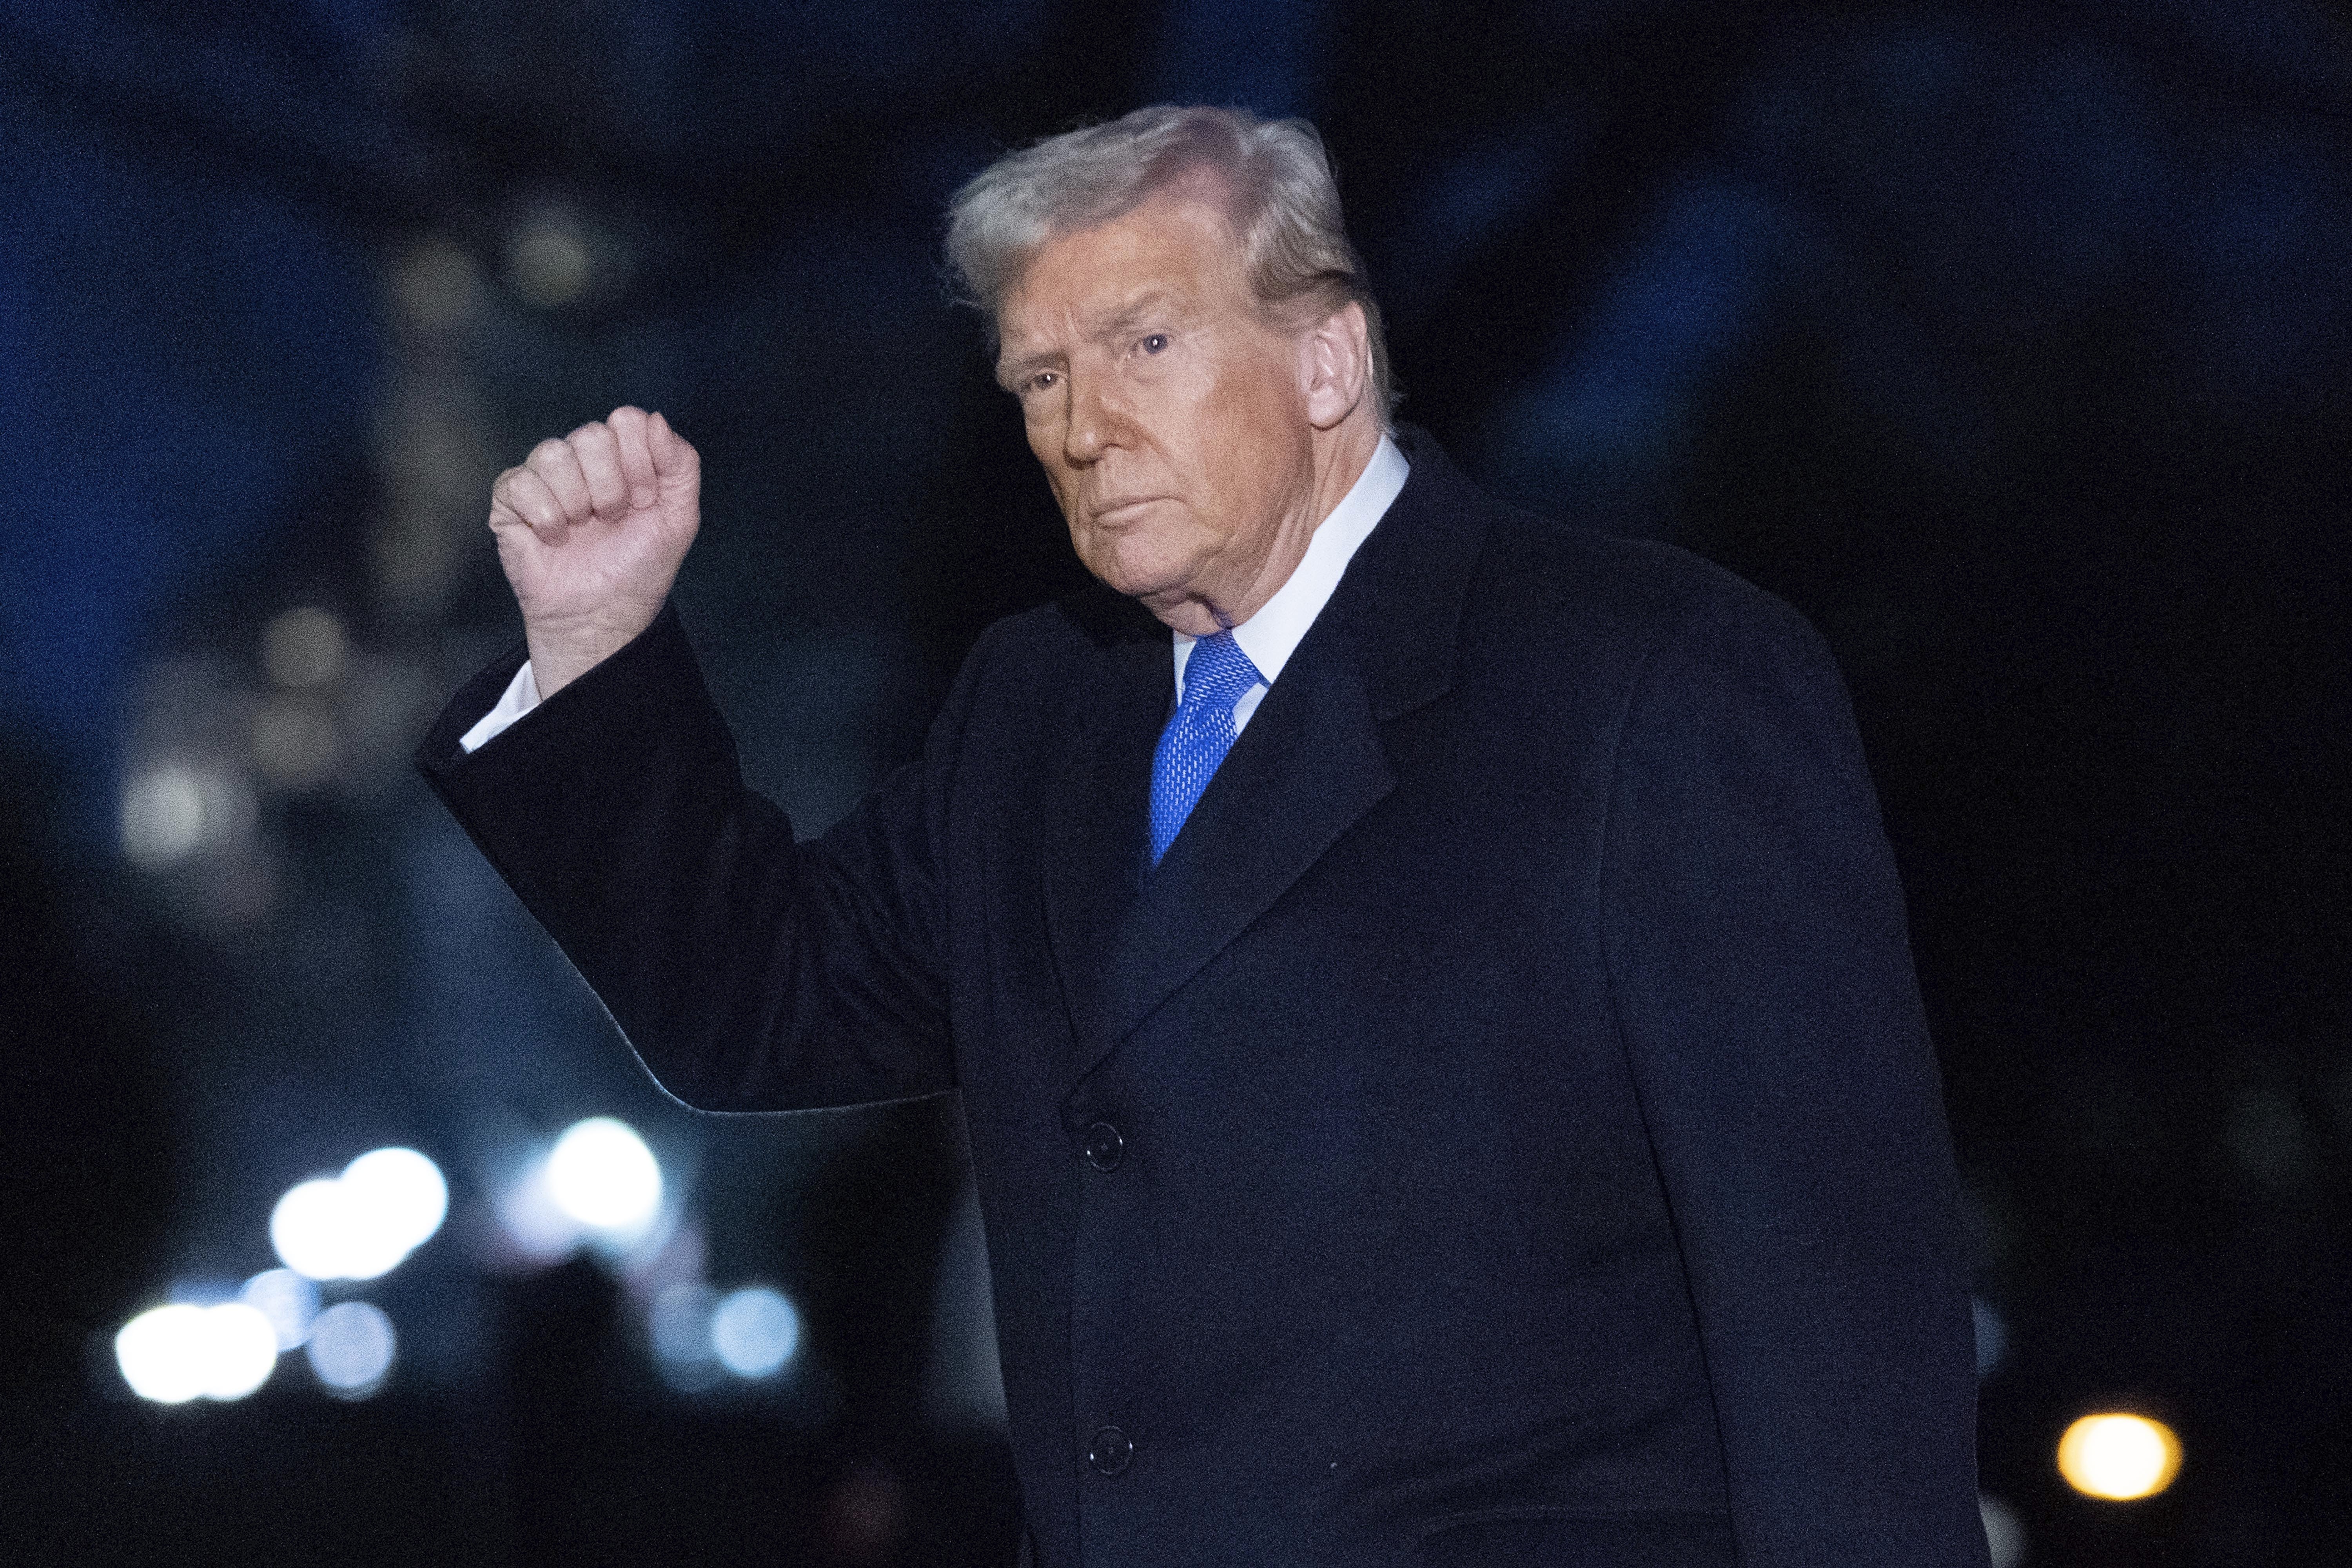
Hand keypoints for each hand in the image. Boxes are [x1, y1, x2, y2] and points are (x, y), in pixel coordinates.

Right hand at [487, 406, 700, 696]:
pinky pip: (520, 482)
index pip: (627, 420)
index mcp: (622, 458)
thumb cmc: (638, 569)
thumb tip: (656, 420)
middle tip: (614, 519)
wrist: (604, 616)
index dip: (640, 461)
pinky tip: (555, 538)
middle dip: (612, 486)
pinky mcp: (511, 502)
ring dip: (578, 501)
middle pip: (591, 434)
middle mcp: (582, 461)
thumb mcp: (679, 518)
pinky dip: (545, 516)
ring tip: (583, 529)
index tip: (645, 501)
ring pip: (553, 453)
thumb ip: (681, 464)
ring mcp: (544, 479)